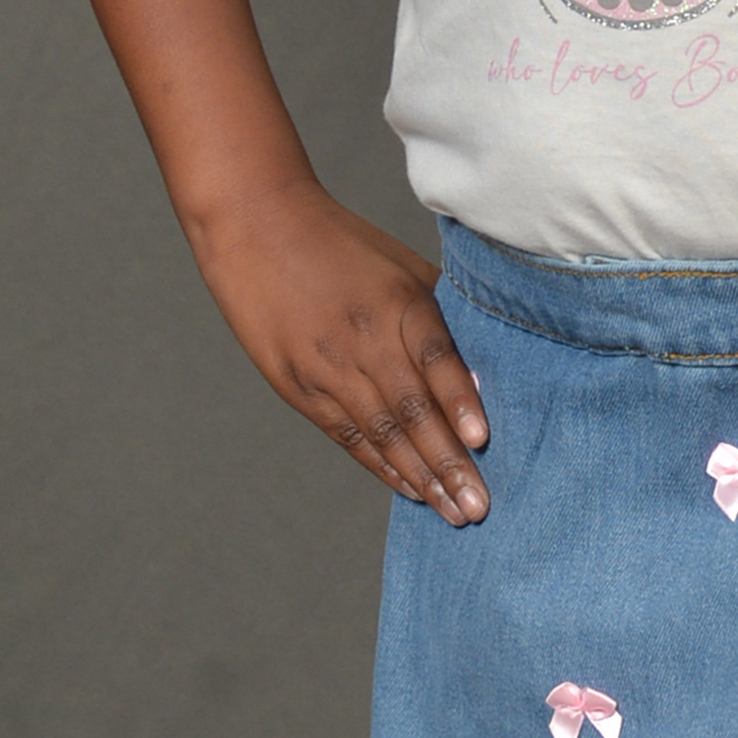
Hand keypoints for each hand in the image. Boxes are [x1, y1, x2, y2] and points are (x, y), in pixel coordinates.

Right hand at [194, 182, 490, 526]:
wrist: (255, 225)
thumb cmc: (341, 244)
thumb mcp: (399, 264)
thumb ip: (440, 314)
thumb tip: (479, 372)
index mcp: (397, 302)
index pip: (435, 359)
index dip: (458, 400)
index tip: (482, 440)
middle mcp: (364, 339)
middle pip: (412, 410)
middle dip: (448, 462)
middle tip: (478, 508)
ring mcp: (326, 367)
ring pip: (381, 432)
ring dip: (420, 476)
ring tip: (452, 511)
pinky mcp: (297, 385)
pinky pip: (347, 433)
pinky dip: (380, 464)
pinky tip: (408, 488)